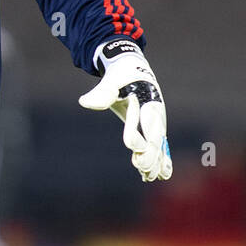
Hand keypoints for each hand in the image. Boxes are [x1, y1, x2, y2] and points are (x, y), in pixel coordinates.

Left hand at [78, 39, 171, 181]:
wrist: (133, 68)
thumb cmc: (120, 75)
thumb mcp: (111, 81)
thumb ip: (102, 93)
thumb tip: (84, 102)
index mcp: (146, 98)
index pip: (143, 120)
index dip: (137, 134)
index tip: (132, 149)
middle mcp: (155, 111)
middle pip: (155, 136)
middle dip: (150, 153)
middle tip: (142, 167)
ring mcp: (157, 121)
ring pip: (159, 144)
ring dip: (156, 161)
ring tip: (149, 176)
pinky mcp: (155, 127)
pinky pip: (160, 146)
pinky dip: (160, 160)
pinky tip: (159, 175)